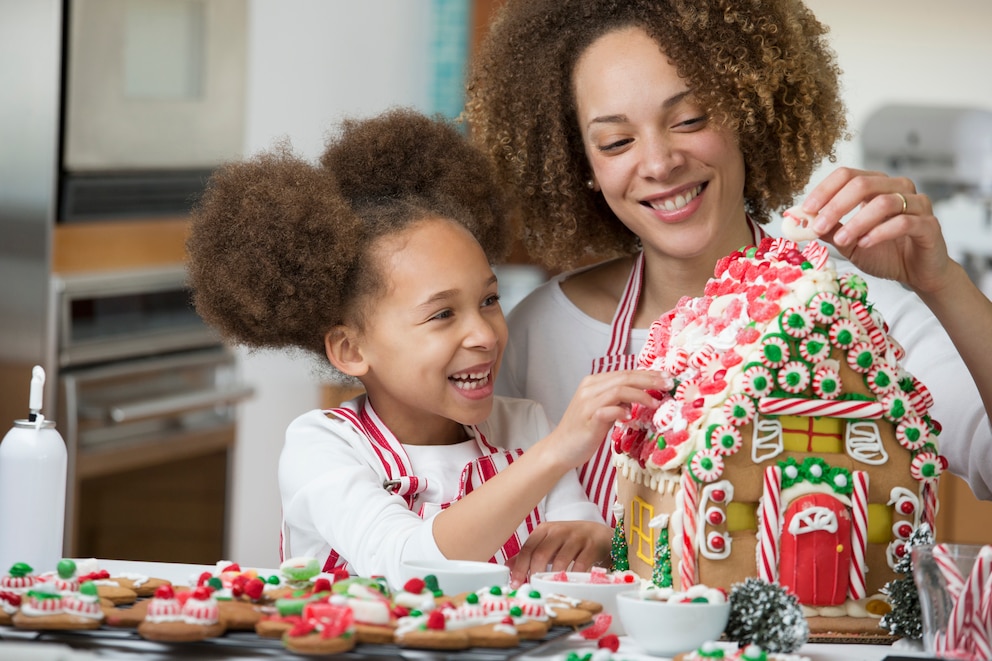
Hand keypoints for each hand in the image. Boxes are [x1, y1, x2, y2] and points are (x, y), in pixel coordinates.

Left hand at [505, 520, 611, 587]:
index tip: (515, 585)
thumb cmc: (570, 542)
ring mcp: (576, 537)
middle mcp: (559, 530)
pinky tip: (569, 585)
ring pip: (560, 560)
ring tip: (549, 590)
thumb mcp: (549, 544)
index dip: (520, 568)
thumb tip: (508, 566)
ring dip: (553, 578)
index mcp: (545, 530)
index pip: (528, 548)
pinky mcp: (592, 546)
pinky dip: (573, 577)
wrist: (600, 534)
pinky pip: (581, 564)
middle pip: (541, 553)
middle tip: (533, 590)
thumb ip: (530, 554)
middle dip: (534, 574)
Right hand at [549, 370, 669, 468]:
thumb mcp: (604, 410)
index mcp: (593, 383)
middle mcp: (589, 388)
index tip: (666, 378)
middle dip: (650, 380)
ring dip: (641, 395)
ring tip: (655, 404)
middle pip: (624, 377)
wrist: (560, 449)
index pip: (625, 373)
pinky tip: (631, 418)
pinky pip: (609, 410)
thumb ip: (618, 401)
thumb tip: (640, 396)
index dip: (647, 374)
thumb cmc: (583, 431)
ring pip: (619, 390)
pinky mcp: (588, 419)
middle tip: (668, 385)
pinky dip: (622, 412)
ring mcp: (587, 403)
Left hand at [802, 166, 954, 294]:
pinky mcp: (929, 224)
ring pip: (884, 202)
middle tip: (818, 226)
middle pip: (863, 184)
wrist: (916, 272)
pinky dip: (880, 232)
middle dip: (836, 206)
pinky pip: (904, 222)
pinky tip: (865, 243)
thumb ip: (828, 229)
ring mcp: (917, 204)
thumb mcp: (848, 242)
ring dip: (857, 222)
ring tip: (841, 240)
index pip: (847, 175)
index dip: (825, 190)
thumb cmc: (883, 253)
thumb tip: (800, 221)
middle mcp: (897, 188)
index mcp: (876, 186)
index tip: (806, 209)